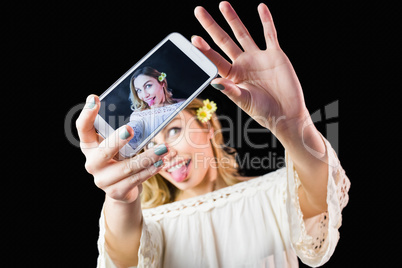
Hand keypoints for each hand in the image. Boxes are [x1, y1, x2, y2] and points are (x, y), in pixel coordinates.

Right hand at [76, 95, 172, 202]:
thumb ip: (124, 134)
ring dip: (149, 157)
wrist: (121, 189)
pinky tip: (161, 163)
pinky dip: (150, 170)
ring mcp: (102, 180)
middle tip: (130, 129)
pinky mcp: (115, 192)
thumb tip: (148, 115)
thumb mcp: (118, 146)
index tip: (94, 99)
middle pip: (103, 151)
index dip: (87, 114)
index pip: (83, 128)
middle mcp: (92, 163)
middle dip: (117, 140)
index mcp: (90, 146)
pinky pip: (136, 179)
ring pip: (128, 167)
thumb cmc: (120, 159)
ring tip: (164, 148)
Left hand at [193, 2, 308, 137]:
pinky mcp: (274, 55)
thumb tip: (213, 82)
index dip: (204, 49)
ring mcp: (258, 57)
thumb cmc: (264, 112)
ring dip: (233, 19)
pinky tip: (261, 7)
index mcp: (233, 76)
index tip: (193, 39)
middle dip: (211, 26)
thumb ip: (230, 90)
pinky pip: (269, 34)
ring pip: (242, 34)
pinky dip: (266, 21)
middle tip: (198, 10)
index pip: (215, 59)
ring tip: (222, 4)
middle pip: (223, 40)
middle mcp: (243, 64)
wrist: (286, 113)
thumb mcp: (244, 101)